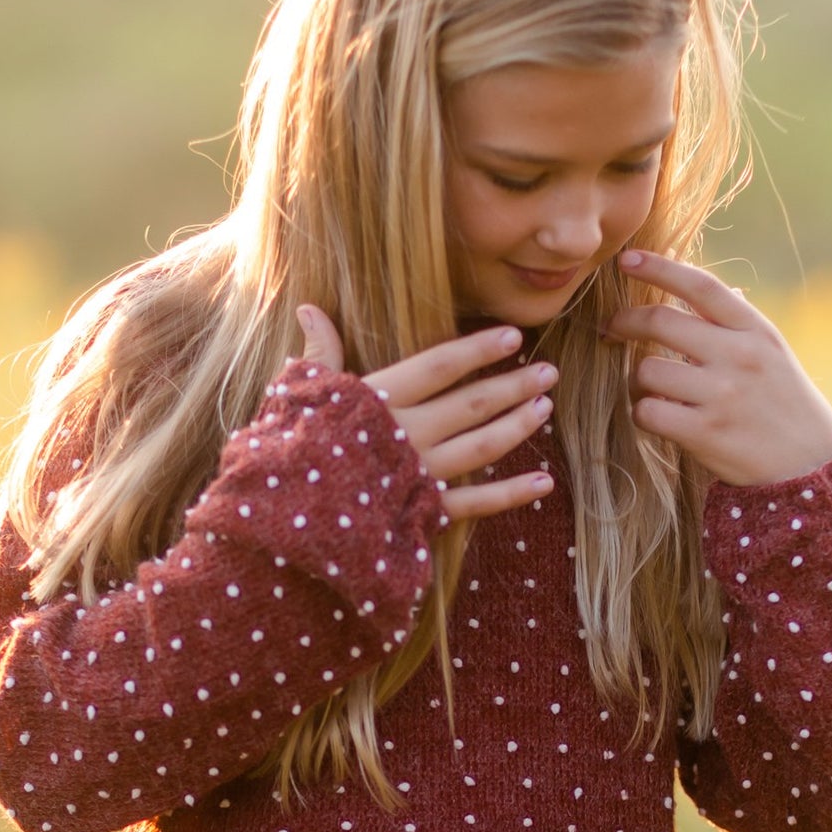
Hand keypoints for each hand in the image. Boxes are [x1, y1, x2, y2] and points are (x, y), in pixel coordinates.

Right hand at [292, 306, 556, 522]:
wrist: (281, 523)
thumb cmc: (287, 453)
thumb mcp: (297, 398)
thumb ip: (316, 354)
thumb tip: (308, 308)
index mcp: (378, 402)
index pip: (438, 366)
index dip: (477, 350)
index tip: (512, 336)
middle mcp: (407, 435)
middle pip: (472, 404)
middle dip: (514, 386)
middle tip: (549, 371)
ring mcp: (417, 476)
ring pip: (481, 447)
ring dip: (518, 427)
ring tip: (546, 408)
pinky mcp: (421, 515)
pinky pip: (475, 504)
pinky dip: (512, 493)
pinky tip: (544, 481)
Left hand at [598, 250, 831, 486]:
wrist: (812, 466)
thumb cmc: (784, 404)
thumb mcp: (772, 353)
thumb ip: (733, 323)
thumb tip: (687, 281)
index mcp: (756, 331)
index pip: (702, 286)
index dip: (659, 267)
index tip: (626, 259)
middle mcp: (740, 356)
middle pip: (661, 321)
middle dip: (625, 321)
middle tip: (613, 329)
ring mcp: (723, 395)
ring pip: (646, 371)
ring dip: (637, 381)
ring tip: (651, 391)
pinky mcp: (707, 433)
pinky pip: (648, 412)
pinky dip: (643, 414)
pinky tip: (658, 417)